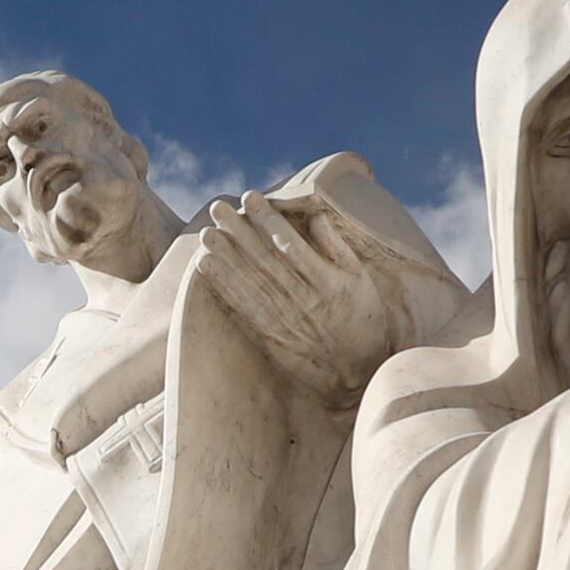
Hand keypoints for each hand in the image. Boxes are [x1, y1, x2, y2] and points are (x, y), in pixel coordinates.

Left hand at [193, 195, 408, 401]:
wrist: (356, 372)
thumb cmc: (363, 317)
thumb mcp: (361, 280)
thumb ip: (337, 248)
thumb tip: (315, 215)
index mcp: (328, 283)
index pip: (292, 246)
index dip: (269, 221)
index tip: (251, 198)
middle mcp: (303, 301)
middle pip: (265, 261)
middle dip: (240, 232)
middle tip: (218, 207)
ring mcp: (284, 319)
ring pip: (250, 282)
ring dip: (225, 257)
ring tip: (206, 233)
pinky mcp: (270, 335)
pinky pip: (243, 307)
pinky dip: (224, 286)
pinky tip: (207, 267)